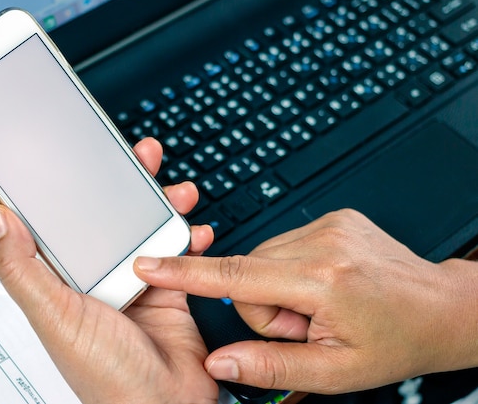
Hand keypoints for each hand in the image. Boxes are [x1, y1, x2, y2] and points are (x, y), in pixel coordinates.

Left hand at [0, 137, 217, 403]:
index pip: (64, 222)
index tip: (82, 158)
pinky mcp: (169, 290)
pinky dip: (190, 237)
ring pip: (148, 229)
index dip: (72, 187)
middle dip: (128, 185)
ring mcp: (135, 282)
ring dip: (164, 206)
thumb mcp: (55, 317)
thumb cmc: (106, 376)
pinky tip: (195, 229)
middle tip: (140, 157)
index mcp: (65, 280)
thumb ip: (23, 269)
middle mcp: (99, 277)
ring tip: (176, 191)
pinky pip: (179, 253)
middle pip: (111, 218)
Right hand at [136, 209, 477, 393]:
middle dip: (264, 306)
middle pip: (247, 272)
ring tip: (317, 306)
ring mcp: (328, 224)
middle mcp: (323, 242)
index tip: (150, 262)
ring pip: (263, 258)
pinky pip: (283, 245)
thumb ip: (271, 366)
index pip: (235, 277)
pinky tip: (322, 285)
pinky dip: (291, 270)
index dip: (185, 272)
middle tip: (304, 325)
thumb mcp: (335, 372)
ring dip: (278, 288)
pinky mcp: (331, 217)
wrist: (440, 307)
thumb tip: (220, 362)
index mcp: (323, 280)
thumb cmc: (397, 339)